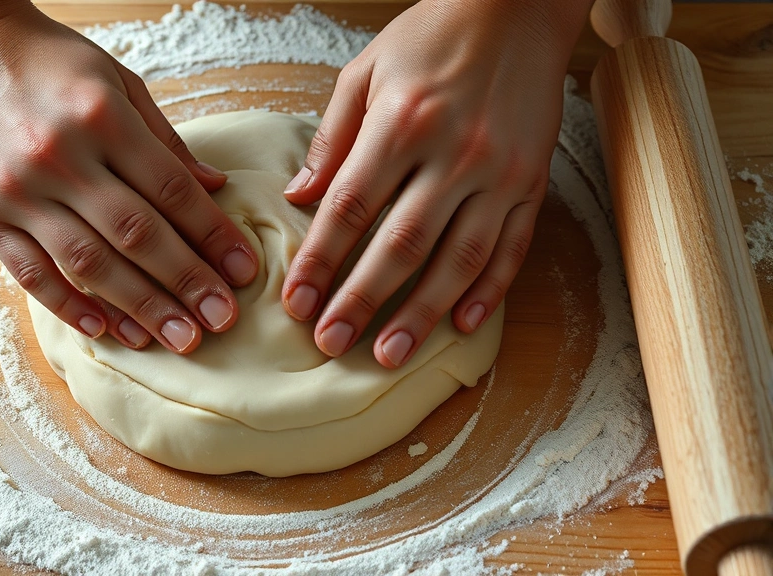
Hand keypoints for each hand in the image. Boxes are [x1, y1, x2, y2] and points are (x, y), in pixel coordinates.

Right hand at [0, 1, 258, 353]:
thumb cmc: (45, 61)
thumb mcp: (115, 79)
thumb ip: (164, 138)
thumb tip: (215, 186)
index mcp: (102, 117)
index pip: (172, 189)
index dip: (213, 235)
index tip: (244, 272)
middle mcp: (61, 156)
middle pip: (137, 234)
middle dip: (186, 283)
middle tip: (222, 320)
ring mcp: (18, 190)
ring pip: (89, 263)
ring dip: (139, 306)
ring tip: (177, 339)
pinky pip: (31, 273)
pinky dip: (69, 305)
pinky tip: (106, 330)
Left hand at [281, 0, 590, 367]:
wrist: (518, 5)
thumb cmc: (432, 35)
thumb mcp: (366, 71)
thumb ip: (332, 138)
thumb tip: (299, 198)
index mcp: (402, 123)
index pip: (350, 208)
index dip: (320, 261)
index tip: (296, 301)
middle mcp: (454, 153)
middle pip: (400, 245)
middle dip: (361, 300)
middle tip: (332, 343)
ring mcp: (501, 172)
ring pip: (458, 259)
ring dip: (421, 313)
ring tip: (389, 353)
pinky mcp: (534, 181)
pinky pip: (512, 247)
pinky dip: (488, 290)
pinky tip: (460, 324)